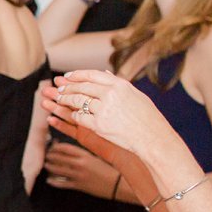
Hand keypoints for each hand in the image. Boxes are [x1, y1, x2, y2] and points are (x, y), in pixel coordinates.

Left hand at [41, 140, 119, 198]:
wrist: (120, 184)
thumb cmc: (112, 169)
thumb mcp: (100, 156)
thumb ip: (86, 152)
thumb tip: (74, 149)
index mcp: (85, 155)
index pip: (65, 148)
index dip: (55, 146)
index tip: (52, 146)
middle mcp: (80, 164)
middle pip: (58, 158)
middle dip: (50, 156)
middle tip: (46, 155)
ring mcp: (78, 176)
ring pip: (57, 170)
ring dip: (49, 167)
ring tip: (46, 165)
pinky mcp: (79, 186)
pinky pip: (62, 183)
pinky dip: (54, 182)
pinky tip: (49, 180)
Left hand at [45, 69, 168, 158]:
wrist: (153, 139)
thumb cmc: (147, 117)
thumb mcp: (136, 95)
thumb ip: (118, 84)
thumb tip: (104, 73)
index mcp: (120, 85)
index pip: (92, 75)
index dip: (77, 75)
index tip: (67, 76)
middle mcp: (110, 95)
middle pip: (81, 87)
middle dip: (67, 88)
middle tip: (58, 89)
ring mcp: (103, 110)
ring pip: (77, 101)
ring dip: (65, 100)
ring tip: (59, 100)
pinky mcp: (99, 125)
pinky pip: (80, 118)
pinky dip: (74, 115)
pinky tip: (72, 115)